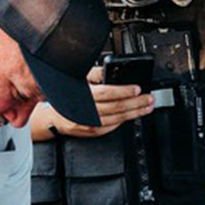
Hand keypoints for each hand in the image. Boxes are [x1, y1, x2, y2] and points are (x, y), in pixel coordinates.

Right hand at [33, 68, 159, 140]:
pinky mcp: (93, 132)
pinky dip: (124, 120)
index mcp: (83, 95)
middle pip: (116, 107)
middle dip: (136, 103)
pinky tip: (133, 115)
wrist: (55, 117)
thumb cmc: (69, 95)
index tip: (137, 89)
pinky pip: (113, 127)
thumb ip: (96, 73)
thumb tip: (112, 72)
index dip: (123, 91)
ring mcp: (90, 124)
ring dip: (135, 113)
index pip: (106, 93)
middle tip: (149, 98)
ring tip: (146, 107)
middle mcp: (86, 111)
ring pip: (118, 119)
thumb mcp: (79, 78)